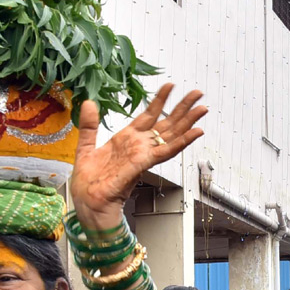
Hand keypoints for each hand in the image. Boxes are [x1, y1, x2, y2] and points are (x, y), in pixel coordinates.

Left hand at [70, 83, 205, 227]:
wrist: (89, 204)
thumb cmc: (89, 183)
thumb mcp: (86, 147)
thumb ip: (90, 125)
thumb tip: (89, 103)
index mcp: (126, 140)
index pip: (148, 116)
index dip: (159, 100)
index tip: (170, 85)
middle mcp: (139, 146)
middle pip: (166, 123)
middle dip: (182, 108)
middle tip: (198, 94)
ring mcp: (144, 155)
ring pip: (172, 135)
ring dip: (189, 121)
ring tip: (203, 109)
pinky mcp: (143, 163)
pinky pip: (166, 151)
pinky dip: (183, 141)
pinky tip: (196, 133)